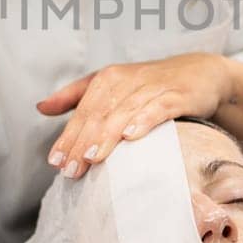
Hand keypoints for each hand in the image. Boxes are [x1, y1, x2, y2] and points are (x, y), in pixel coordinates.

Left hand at [36, 53, 229, 178]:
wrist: (201, 72)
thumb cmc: (151, 84)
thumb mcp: (112, 86)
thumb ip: (76, 97)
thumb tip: (41, 107)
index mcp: (107, 79)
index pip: (83, 111)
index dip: (68, 136)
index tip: (55, 163)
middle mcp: (127, 80)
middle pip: (100, 114)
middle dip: (83, 143)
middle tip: (71, 170)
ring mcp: (153, 87)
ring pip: (124, 112)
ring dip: (107, 136)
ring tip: (92, 158)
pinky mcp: (178, 95)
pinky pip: (159, 108)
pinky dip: (144, 120)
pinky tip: (131, 136)